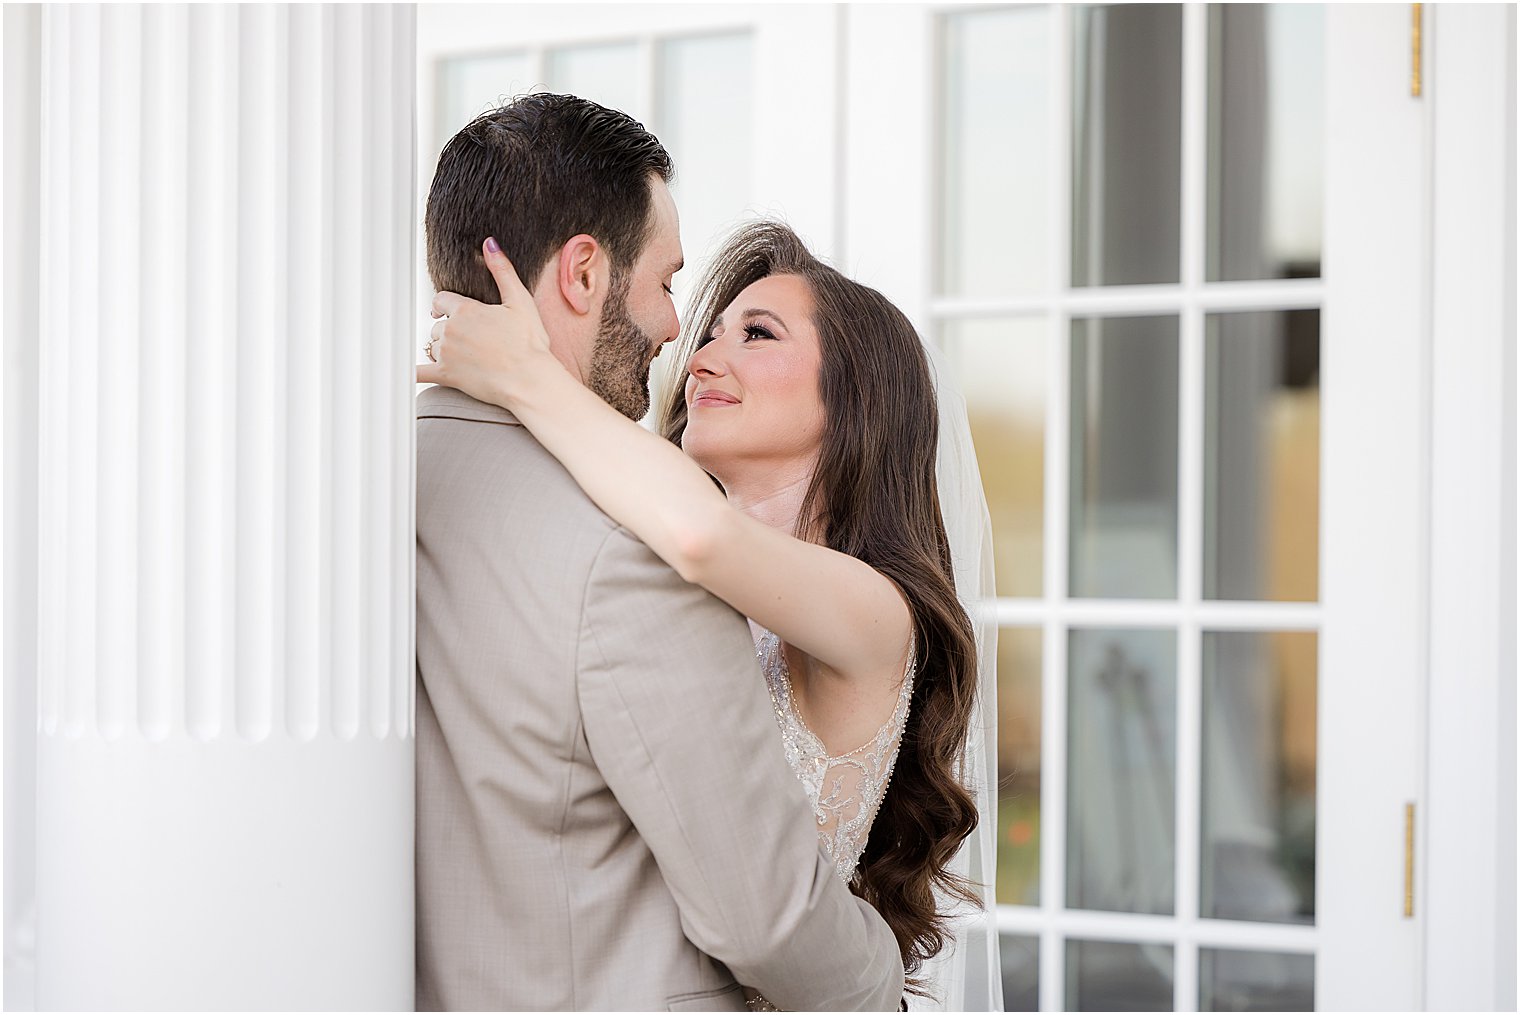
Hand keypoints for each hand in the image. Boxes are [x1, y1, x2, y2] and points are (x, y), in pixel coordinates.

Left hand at [417, 237, 558, 405]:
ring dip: (442, 350)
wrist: (528, 380)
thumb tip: (490, 244)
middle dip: (449, 331)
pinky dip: (413, 372)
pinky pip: (420, 373)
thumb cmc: (529, 343)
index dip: (445, 305)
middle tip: (469, 341)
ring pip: (433, 347)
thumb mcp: (520, 301)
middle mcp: (451, 330)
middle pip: (437, 326)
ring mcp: (447, 353)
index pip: (441, 301)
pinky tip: (407, 372)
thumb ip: (503, 271)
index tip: (446, 311)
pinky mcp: (447, 375)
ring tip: (464, 358)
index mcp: (466, 310)